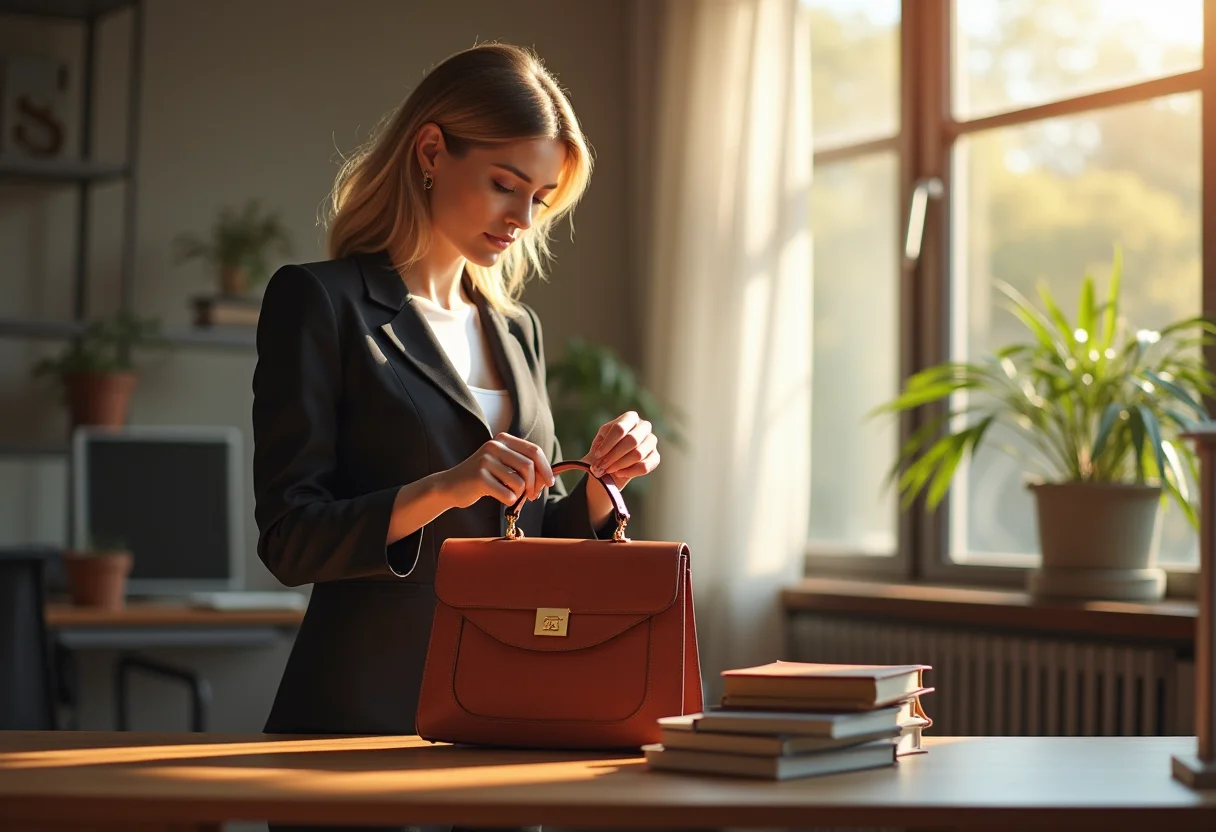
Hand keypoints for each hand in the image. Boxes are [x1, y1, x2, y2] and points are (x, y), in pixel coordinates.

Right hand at [441, 432, 555, 509]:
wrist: (450, 486)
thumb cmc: (483, 478)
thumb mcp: (503, 465)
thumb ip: (523, 467)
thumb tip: (548, 478)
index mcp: (503, 440)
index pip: (534, 451)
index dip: (546, 468)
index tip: (550, 482)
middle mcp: (494, 446)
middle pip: (529, 466)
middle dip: (536, 484)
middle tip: (532, 495)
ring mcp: (485, 460)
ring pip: (520, 482)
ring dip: (520, 494)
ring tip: (511, 495)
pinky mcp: (479, 477)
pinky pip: (507, 494)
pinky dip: (509, 501)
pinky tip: (500, 497)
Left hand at [583, 411, 659, 488]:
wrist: (613, 464)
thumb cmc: (605, 451)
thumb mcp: (598, 446)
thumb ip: (597, 449)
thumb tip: (598, 455)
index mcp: (630, 418)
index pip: (620, 428)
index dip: (608, 443)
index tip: (597, 455)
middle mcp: (644, 426)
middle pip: (632, 440)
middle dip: (614, 455)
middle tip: (601, 465)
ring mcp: (651, 441)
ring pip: (638, 454)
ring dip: (620, 464)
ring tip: (608, 469)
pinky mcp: (655, 457)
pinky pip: (645, 466)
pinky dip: (630, 471)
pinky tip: (619, 473)